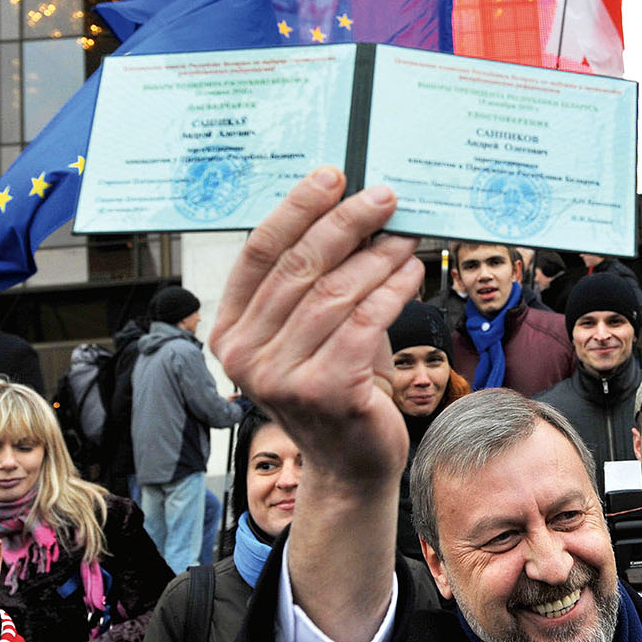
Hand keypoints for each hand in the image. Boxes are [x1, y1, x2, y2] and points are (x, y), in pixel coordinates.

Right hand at [210, 166, 422, 493]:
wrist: (350, 465)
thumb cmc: (335, 388)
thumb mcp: (308, 335)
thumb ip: (311, 285)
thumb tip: (351, 211)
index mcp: (231, 331)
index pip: (259, 254)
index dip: (296, 208)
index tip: (332, 176)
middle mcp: (246, 355)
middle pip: (299, 267)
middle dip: (346, 223)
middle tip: (384, 197)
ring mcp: (280, 377)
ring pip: (336, 293)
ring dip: (378, 256)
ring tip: (405, 236)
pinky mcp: (324, 391)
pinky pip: (364, 322)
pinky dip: (391, 290)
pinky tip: (410, 273)